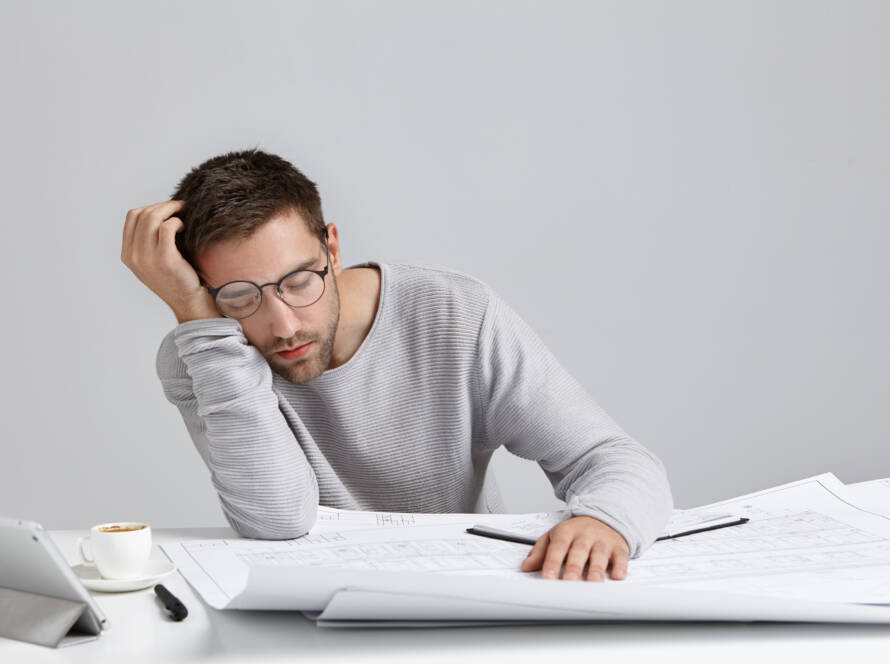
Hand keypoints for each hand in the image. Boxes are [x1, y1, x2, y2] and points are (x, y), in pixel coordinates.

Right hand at [121, 200, 218, 322]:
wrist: (188, 302)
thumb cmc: (176, 278)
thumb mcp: (152, 261)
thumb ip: (147, 241)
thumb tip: (158, 211)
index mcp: (127, 254)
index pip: (132, 217)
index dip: (151, 206)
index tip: (167, 208)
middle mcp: (133, 256)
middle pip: (143, 214)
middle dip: (163, 205)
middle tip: (179, 205)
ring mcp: (147, 258)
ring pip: (153, 218)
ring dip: (170, 210)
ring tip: (183, 213)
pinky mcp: (165, 260)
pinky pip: (167, 228)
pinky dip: (176, 222)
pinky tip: (184, 227)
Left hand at [520, 515, 629, 581]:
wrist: (603, 517)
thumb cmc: (576, 532)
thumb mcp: (555, 536)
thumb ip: (540, 552)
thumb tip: (526, 567)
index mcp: (566, 532)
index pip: (557, 547)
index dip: (551, 563)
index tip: (547, 578)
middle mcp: (585, 536)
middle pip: (578, 552)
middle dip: (574, 568)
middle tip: (569, 582)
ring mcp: (602, 541)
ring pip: (599, 555)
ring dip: (596, 570)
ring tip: (592, 583)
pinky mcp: (618, 548)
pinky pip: (620, 557)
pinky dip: (620, 567)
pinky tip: (617, 576)